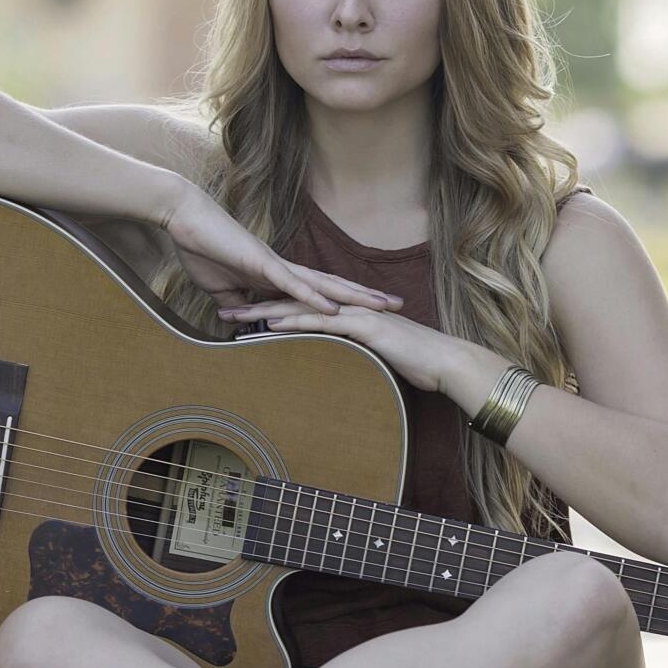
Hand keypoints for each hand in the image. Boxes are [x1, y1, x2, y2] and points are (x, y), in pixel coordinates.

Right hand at [161, 183, 402, 317]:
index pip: (321, 290)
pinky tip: (333, 308)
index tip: (373, 311)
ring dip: (352, 295)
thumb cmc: (202, 249)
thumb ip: (238, 308)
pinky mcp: (260, 263)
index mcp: (277, 275)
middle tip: (399, 306)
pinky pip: (292, 283)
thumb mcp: (222, 291)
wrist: (185, 219)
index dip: (347, 300)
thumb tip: (245, 327)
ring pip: (323, 283)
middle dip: (366, 296)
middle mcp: (285, 268)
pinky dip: (313, 297)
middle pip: (334, 284)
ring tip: (380, 306)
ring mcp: (275, 264)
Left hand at [218, 294, 465, 395]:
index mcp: (346, 314)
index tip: (240, 314)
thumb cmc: (417, 363)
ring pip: (299, 309)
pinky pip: (321, 323)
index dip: (268, 308)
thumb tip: (337, 365)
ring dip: (263, 311)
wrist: (446, 362)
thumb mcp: (376, 357)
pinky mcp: (362, 327)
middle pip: (291, 302)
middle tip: (222, 308)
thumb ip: (355, 354)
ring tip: (232, 315)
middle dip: (254, 305)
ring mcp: (353, 315)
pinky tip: (269, 325)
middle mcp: (346, 308)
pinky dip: (294, 323)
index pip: (300, 308)